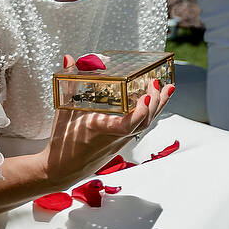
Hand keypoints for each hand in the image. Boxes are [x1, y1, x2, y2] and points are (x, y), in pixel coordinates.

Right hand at [43, 79, 173, 186]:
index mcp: (99, 130)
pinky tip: (152, 103)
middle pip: (143, 123)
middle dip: (156, 103)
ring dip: (157, 107)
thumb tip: (69, 58)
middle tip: (158, 83)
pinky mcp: (120, 143)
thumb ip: (69, 82)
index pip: (126, 125)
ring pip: (144, 125)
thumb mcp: (63, 110)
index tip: (146, 95)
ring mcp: (120, 142)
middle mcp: (114, 138)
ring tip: (166, 89)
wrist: (61, 170)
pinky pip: (139, 127)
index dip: (139, 111)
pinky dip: (148, 113)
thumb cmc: (62, 143)